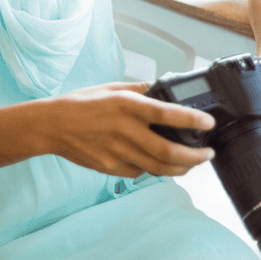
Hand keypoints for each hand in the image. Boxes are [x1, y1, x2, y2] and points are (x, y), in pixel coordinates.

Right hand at [42, 81, 216, 177]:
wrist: (52, 125)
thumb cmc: (82, 103)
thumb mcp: (112, 87)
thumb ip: (140, 89)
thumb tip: (163, 87)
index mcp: (127, 105)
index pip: (166, 113)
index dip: (191, 120)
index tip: (208, 123)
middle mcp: (124, 130)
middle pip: (167, 151)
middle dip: (194, 156)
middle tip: (208, 154)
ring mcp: (117, 151)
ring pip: (157, 168)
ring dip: (181, 168)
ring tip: (192, 164)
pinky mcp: (110, 167)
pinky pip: (140, 172)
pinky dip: (154, 170)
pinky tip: (161, 165)